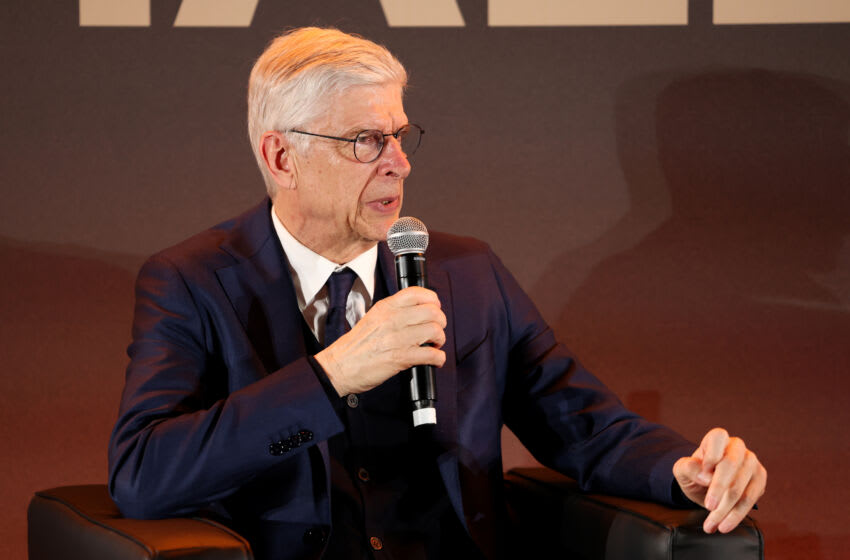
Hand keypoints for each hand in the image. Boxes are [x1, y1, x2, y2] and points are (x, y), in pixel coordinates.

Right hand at [315, 286, 446, 395]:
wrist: (339, 367)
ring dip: (440, 340)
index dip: (433, 301)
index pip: (417, 293)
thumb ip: (392, 312)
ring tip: (434, 345)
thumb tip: (415, 312)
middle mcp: (393, 319)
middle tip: (436, 331)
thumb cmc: (354, 347)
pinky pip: (431, 354)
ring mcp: (397, 338)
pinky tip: (434, 360)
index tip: (435, 309)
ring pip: (435, 331)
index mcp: (386, 307)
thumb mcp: (372, 318)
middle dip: (440, 323)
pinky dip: (438, 358)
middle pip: (432, 312)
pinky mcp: (401, 358)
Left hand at [673, 428, 766, 533]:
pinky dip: (737, 515)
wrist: (705, 488)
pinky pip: (752, 499)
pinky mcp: (760, 480)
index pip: (718, 437)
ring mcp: (751, 463)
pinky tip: (724, 524)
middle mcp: (737, 448)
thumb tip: (705, 475)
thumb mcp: (682, 471)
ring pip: (742, 487)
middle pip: (731, 464)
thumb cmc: (694, 474)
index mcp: (717, 439)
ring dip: (726, 509)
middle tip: (708, 506)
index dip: (712, 454)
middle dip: (719, 488)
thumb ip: (689, 468)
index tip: (704, 472)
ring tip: (712, 524)